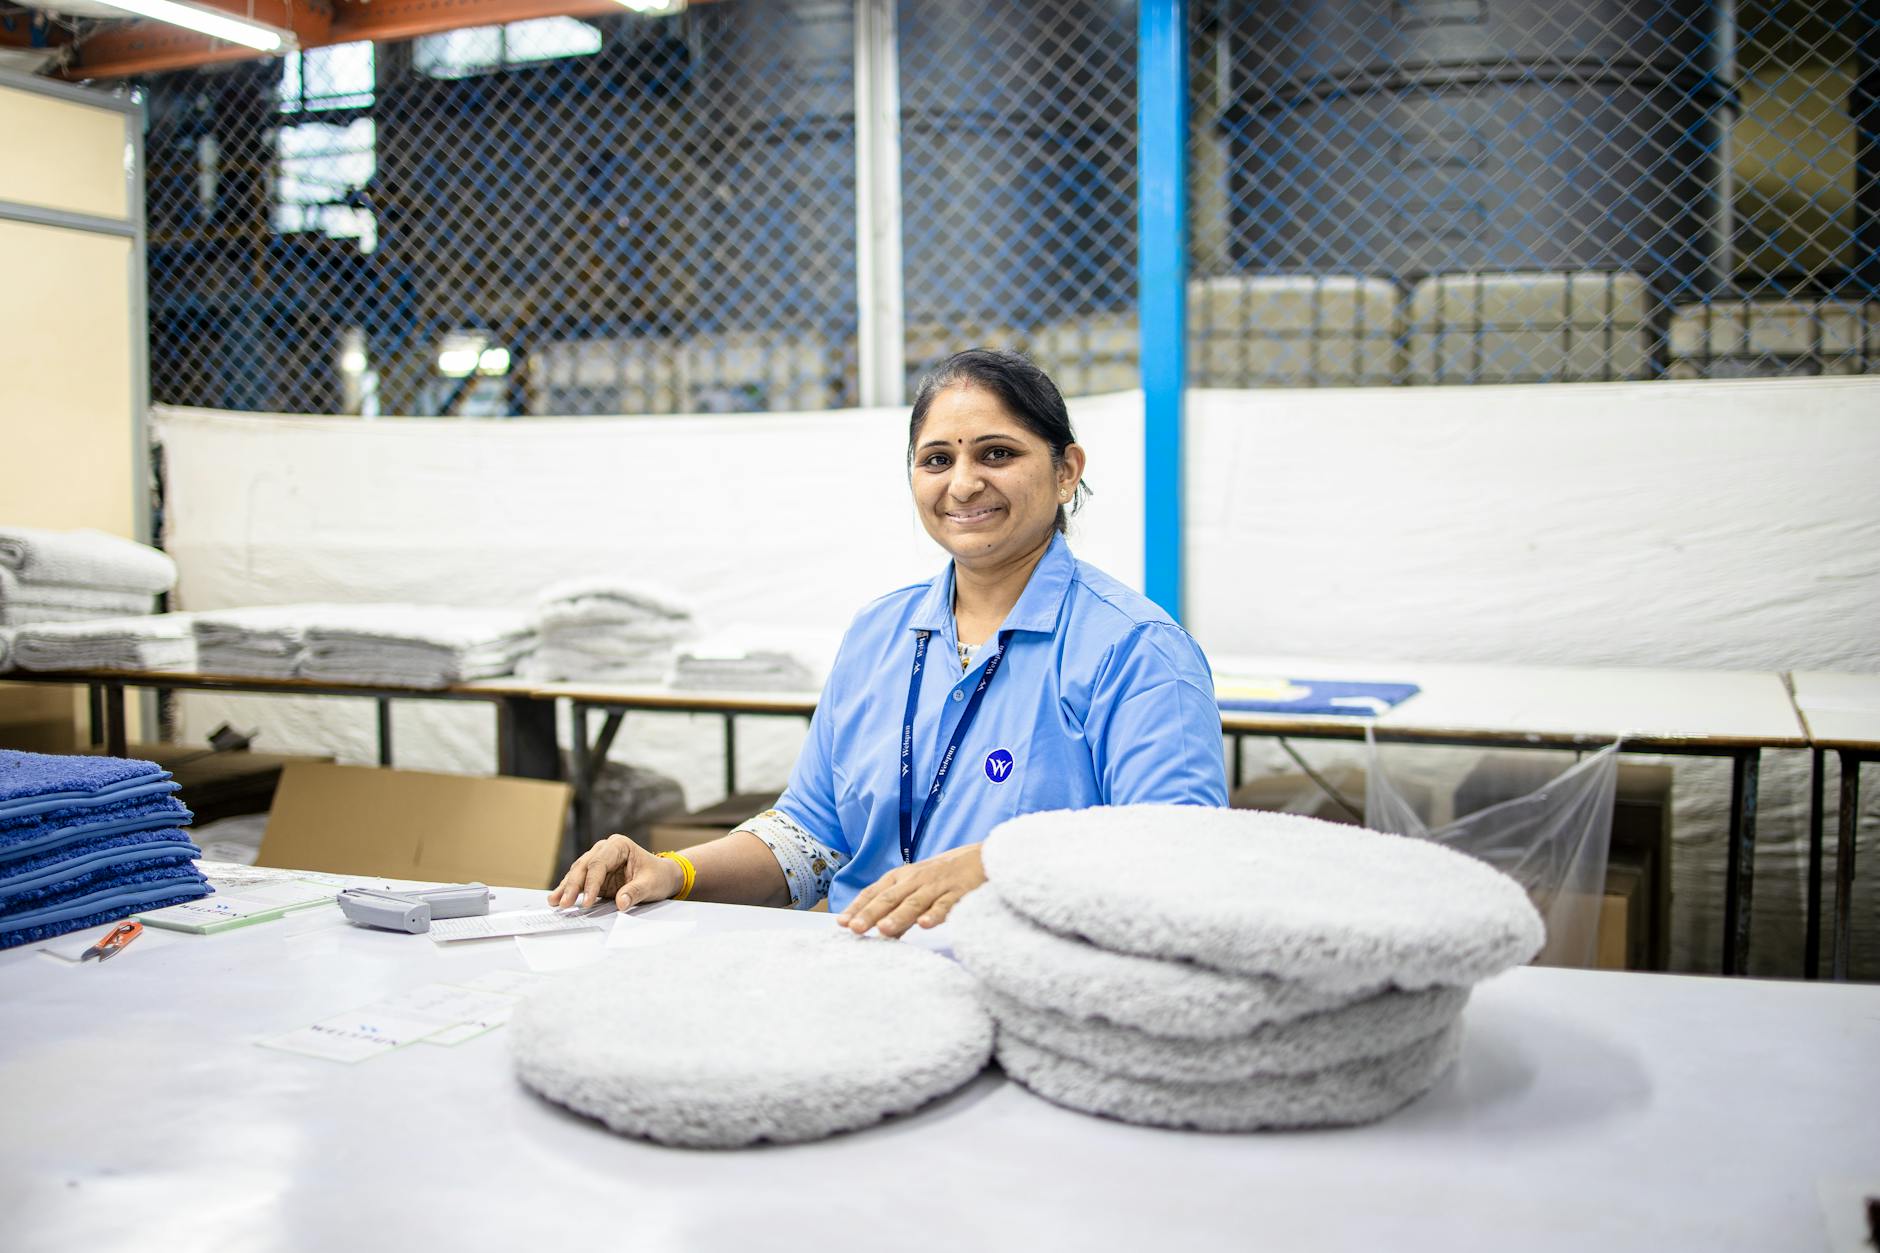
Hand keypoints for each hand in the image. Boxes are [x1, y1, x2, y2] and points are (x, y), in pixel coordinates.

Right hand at [547, 833, 683, 911]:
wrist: (662, 877)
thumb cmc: (658, 876)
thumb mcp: (651, 884)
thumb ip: (635, 892)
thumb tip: (621, 903)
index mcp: (619, 845)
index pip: (599, 863)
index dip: (591, 883)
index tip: (587, 902)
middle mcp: (605, 849)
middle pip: (584, 866)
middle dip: (573, 885)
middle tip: (564, 903)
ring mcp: (598, 861)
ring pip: (577, 872)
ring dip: (566, 888)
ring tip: (555, 901)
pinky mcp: (595, 875)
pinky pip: (579, 881)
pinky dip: (569, 890)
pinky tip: (557, 898)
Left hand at [837, 843, 986, 938]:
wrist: (984, 857)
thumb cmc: (945, 876)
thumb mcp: (919, 889)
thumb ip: (900, 911)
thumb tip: (880, 932)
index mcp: (903, 877)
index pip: (875, 892)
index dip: (859, 907)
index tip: (842, 923)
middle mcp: (916, 879)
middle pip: (890, 897)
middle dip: (872, 913)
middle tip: (855, 929)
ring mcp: (937, 885)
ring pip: (915, 901)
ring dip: (899, 915)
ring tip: (884, 930)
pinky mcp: (959, 892)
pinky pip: (946, 904)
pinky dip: (935, 913)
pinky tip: (925, 925)